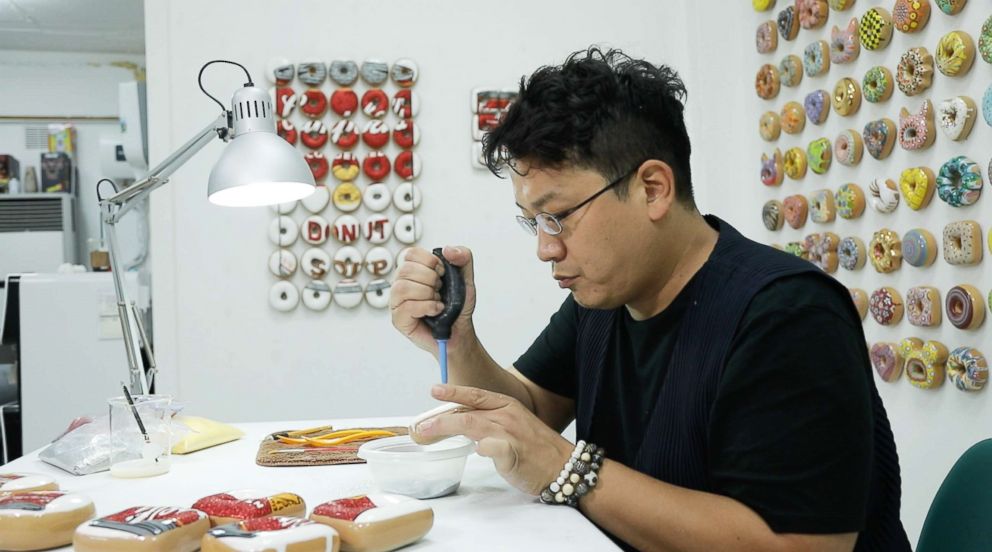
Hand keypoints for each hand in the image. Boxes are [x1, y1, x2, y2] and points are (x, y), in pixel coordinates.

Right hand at [389, 246, 477, 355]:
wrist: (460, 332)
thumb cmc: (457, 306)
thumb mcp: (466, 277)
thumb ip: (463, 257)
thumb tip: (447, 249)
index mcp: (414, 271)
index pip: (410, 254)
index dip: (429, 261)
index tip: (442, 273)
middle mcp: (402, 284)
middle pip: (406, 269)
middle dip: (431, 279)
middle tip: (440, 290)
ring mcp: (397, 302)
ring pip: (402, 287)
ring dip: (427, 293)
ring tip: (437, 301)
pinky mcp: (398, 319)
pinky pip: (407, 306)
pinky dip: (427, 307)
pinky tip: (436, 310)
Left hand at [416, 384, 573, 494]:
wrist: (565, 466)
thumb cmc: (537, 449)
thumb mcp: (513, 426)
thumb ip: (489, 422)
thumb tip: (461, 423)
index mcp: (508, 406)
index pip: (476, 395)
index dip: (453, 392)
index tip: (434, 390)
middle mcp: (507, 416)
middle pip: (467, 411)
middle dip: (440, 416)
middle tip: (421, 424)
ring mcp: (510, 434)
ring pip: (472, 424)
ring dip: (446, 428)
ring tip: (427, 434)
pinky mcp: (513, 454)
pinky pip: (492, 447)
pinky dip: (481, 448)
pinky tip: (474, 450)